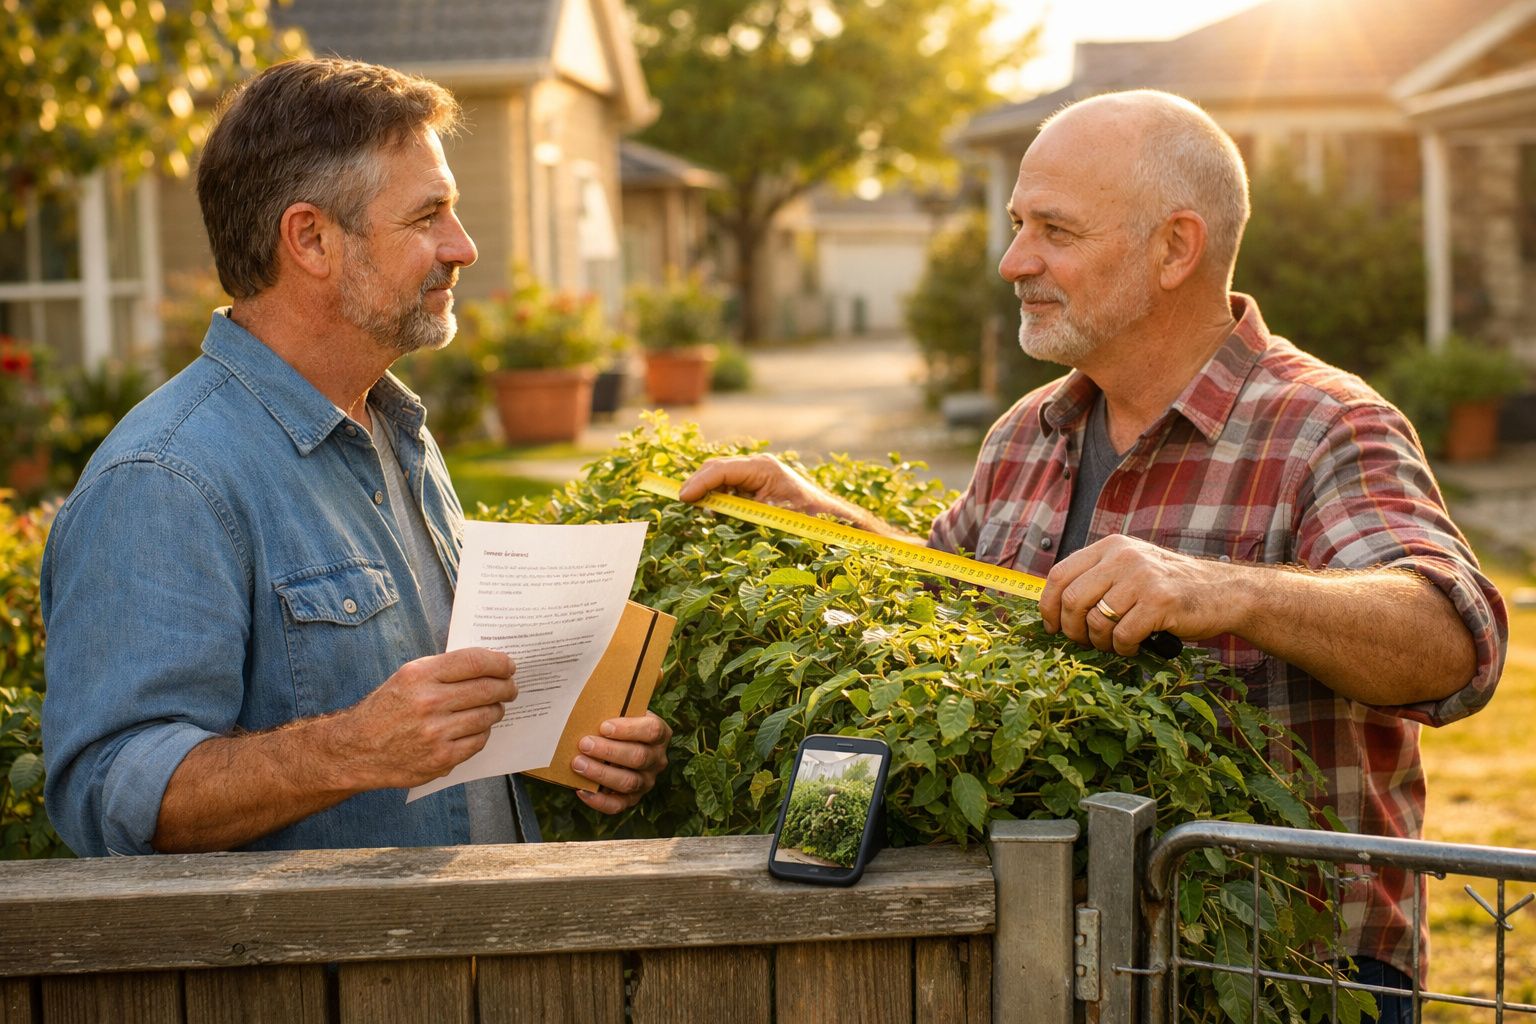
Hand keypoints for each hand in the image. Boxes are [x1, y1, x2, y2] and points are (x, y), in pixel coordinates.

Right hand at [332, 647, 516, 789]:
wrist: (356, 750)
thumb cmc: (387, 709)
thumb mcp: (408, 677)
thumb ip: (444, 670)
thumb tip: (488, 665)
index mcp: (421, 675)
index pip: (475, 662)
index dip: (499, 662)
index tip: (509, 665)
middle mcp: (429, 702)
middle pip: (487, 689)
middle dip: (506, 687)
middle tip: (511, 688)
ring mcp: (436, 733)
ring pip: (487, 716)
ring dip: (496, 710)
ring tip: (493, 708)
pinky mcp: (441, 759)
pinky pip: (478, 741)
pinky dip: (482, 733)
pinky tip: (476, 728)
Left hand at [571, 712, 672, 813]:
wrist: (621, 745)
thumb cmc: (619, 726)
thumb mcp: (623, 712)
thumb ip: (614, 709)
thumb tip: (589, 707)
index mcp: (660, 734)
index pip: (652, 730)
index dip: (629, 729)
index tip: (603, 726)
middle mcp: (657, 759)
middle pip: (639, 757)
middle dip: (609, 751)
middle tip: (584, 744)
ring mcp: (647, 781)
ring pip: (629, 782)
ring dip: (601, 773)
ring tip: (578, 764)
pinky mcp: (632, 799)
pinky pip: (618, 805)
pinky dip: (599, 800)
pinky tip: (581, 790)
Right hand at [680, 455, 842, 516]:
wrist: (834, 520)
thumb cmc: (810, 520)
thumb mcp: (773, 519)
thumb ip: (741, 515)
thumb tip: (711, 515)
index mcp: (763, 468)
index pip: (722, 469)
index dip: (699, 483)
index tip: (682, 498)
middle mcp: (758, 465)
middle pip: (717, 468)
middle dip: (697, 484)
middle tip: (680, 503)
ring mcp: (757, 472)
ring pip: (720, 476)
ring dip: (705, 491)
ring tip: (691, 507)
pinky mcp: (756, 483)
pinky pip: (729, 485)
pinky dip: (716, 497)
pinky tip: (710, 511)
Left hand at [1039, 534, 1233, 654]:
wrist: (1224, 592)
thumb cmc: (1171, 588)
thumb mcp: (1131, 569)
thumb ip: (1098, 579)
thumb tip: (1054, 609)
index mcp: (1111, 547)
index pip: (1059, 574)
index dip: (1048, 606)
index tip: (1051, 626)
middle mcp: (1124, 557)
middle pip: (1072, 600)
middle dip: (1072, 630)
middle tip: (1085, 641)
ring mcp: (1142, 578)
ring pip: (1096, 621)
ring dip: (1101, 642)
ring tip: (1114, 644)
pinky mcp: (1160, 602)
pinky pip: (1123, 636)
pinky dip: (1124, 648)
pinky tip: (1134, 646)